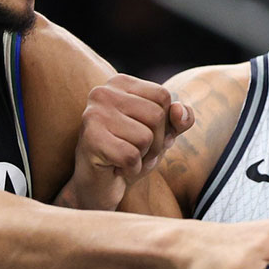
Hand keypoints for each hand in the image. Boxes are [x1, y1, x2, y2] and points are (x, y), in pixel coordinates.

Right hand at [61, 74, 193, 210]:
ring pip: (146, 137)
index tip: (145, 135)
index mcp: (120, 83)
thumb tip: (179, 109)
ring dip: (143, 157)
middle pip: (157, 115)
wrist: (100, 185)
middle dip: (155, 143)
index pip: (163, 95)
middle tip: (135, 151)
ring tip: (125, 159)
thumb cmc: (131, 153)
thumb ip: (178, 119)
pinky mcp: (90, 139)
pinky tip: (117, 168)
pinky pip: (131, 156)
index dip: (164, 123)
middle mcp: (103, 93)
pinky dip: (131, 169)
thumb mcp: (162, 133)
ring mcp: (94, 115)